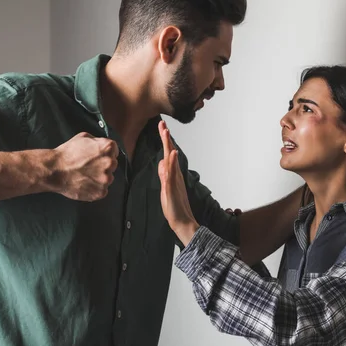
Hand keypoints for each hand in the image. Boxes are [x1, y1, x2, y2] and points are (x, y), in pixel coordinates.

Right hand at [50, 132, 118, 200]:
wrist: (55, 170)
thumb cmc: (67, 154)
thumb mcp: (83, 137)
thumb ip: (97, 140)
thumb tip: (102, 144)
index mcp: (108, 148)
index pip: (114, 151)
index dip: (104, 154)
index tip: (97, 158)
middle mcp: (110, 163)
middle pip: (112, 165)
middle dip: (103, 166)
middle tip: (89, 167)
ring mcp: (106, 179)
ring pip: (107, 178)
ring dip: (99, 178)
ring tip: (85, 176)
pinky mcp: (101, 191)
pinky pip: (102, 190)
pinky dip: (95, 189)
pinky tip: (84, 183)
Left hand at [157, 121, 198, 244]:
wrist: (183, 222)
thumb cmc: (174, 208)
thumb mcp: (166, 189)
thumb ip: (164, 175)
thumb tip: (162, 162)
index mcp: (172, 174)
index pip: (167, 155)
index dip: (165, 142)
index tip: (162, 128)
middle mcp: (175, 175)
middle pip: (170, 153)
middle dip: (166, 138)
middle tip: (162, 124)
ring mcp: (174, 181)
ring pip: (171, 160)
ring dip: (169, 146)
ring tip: (166, 132)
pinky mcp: (172, 189)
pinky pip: (172, 174)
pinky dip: (172, 163)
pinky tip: (172, 154)